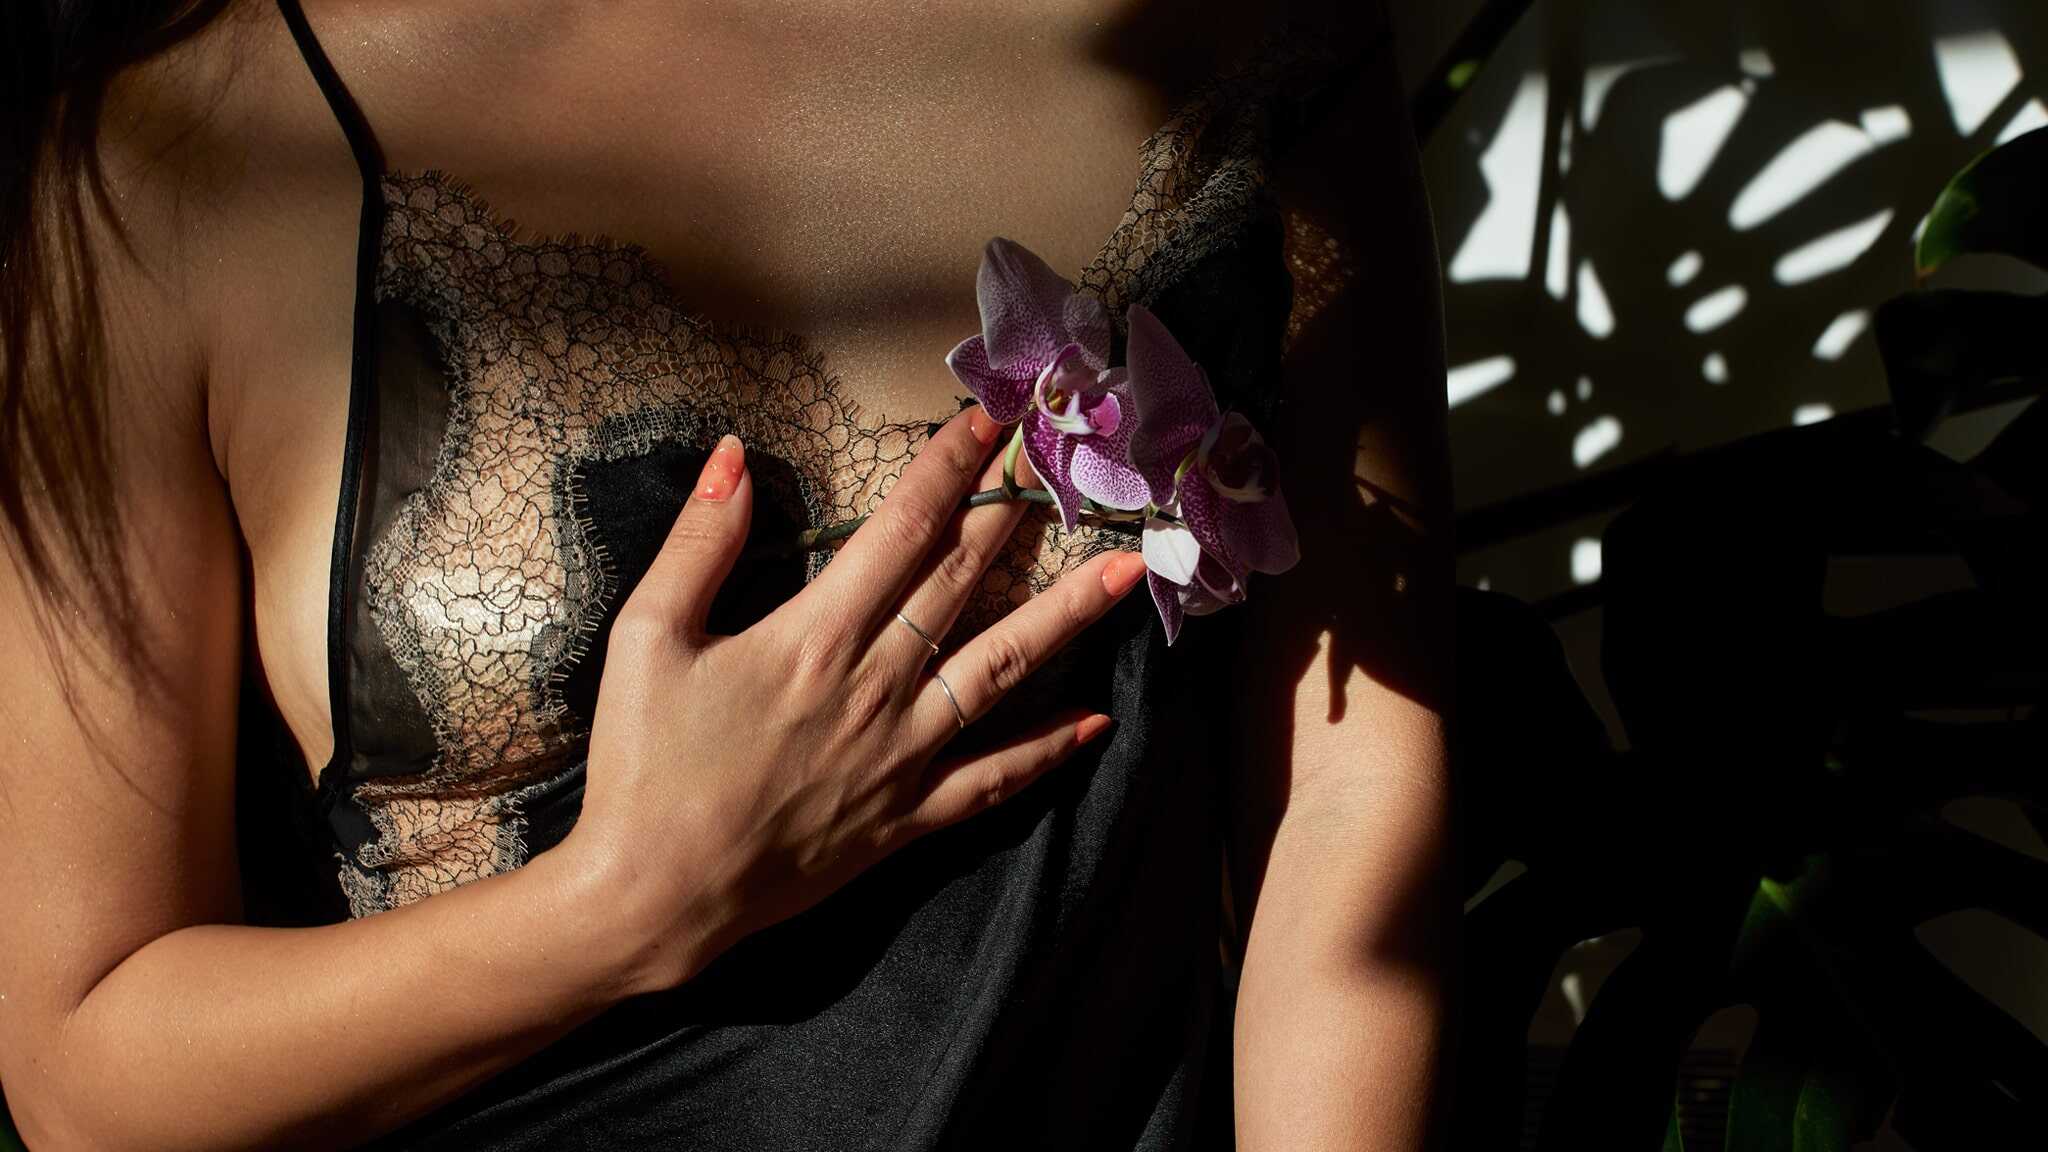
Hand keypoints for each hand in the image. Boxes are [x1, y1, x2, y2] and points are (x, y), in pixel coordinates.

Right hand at [560, 407, 1148, 991]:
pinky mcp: (906, 818)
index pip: (901, 528)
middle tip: (1063, 466)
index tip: (989, 422)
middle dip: (1014, 516)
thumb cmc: (642, 765)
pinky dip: (1048, 750)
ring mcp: (901, 757)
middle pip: (963, 583)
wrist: (651, 895)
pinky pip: (993, 781)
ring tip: (1127, 576)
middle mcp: (876, 688)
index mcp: (815, 636)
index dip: (949, 467)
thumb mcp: (645, 637)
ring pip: (1002, 672)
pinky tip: (1096, 721)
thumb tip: (733, 455)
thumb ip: (698, 543)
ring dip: (1068, 618)